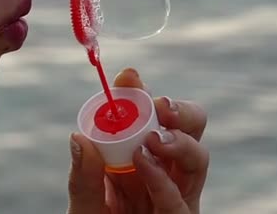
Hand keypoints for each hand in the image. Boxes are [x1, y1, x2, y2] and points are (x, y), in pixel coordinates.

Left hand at [67, 68, 208, 213]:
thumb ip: (83, 177)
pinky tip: (145, 164)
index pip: (153, 117)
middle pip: (192, 129)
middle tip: (160, 104)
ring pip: (198, 157)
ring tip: (152, 139)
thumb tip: (78, 137)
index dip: (144, 94)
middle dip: (182, 111)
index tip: (129, 76)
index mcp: (143, 158)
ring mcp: (178, 196)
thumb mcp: (84, 206)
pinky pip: (182, 201)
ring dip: (180, 141)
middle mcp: (166, 172)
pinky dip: (163, 180)